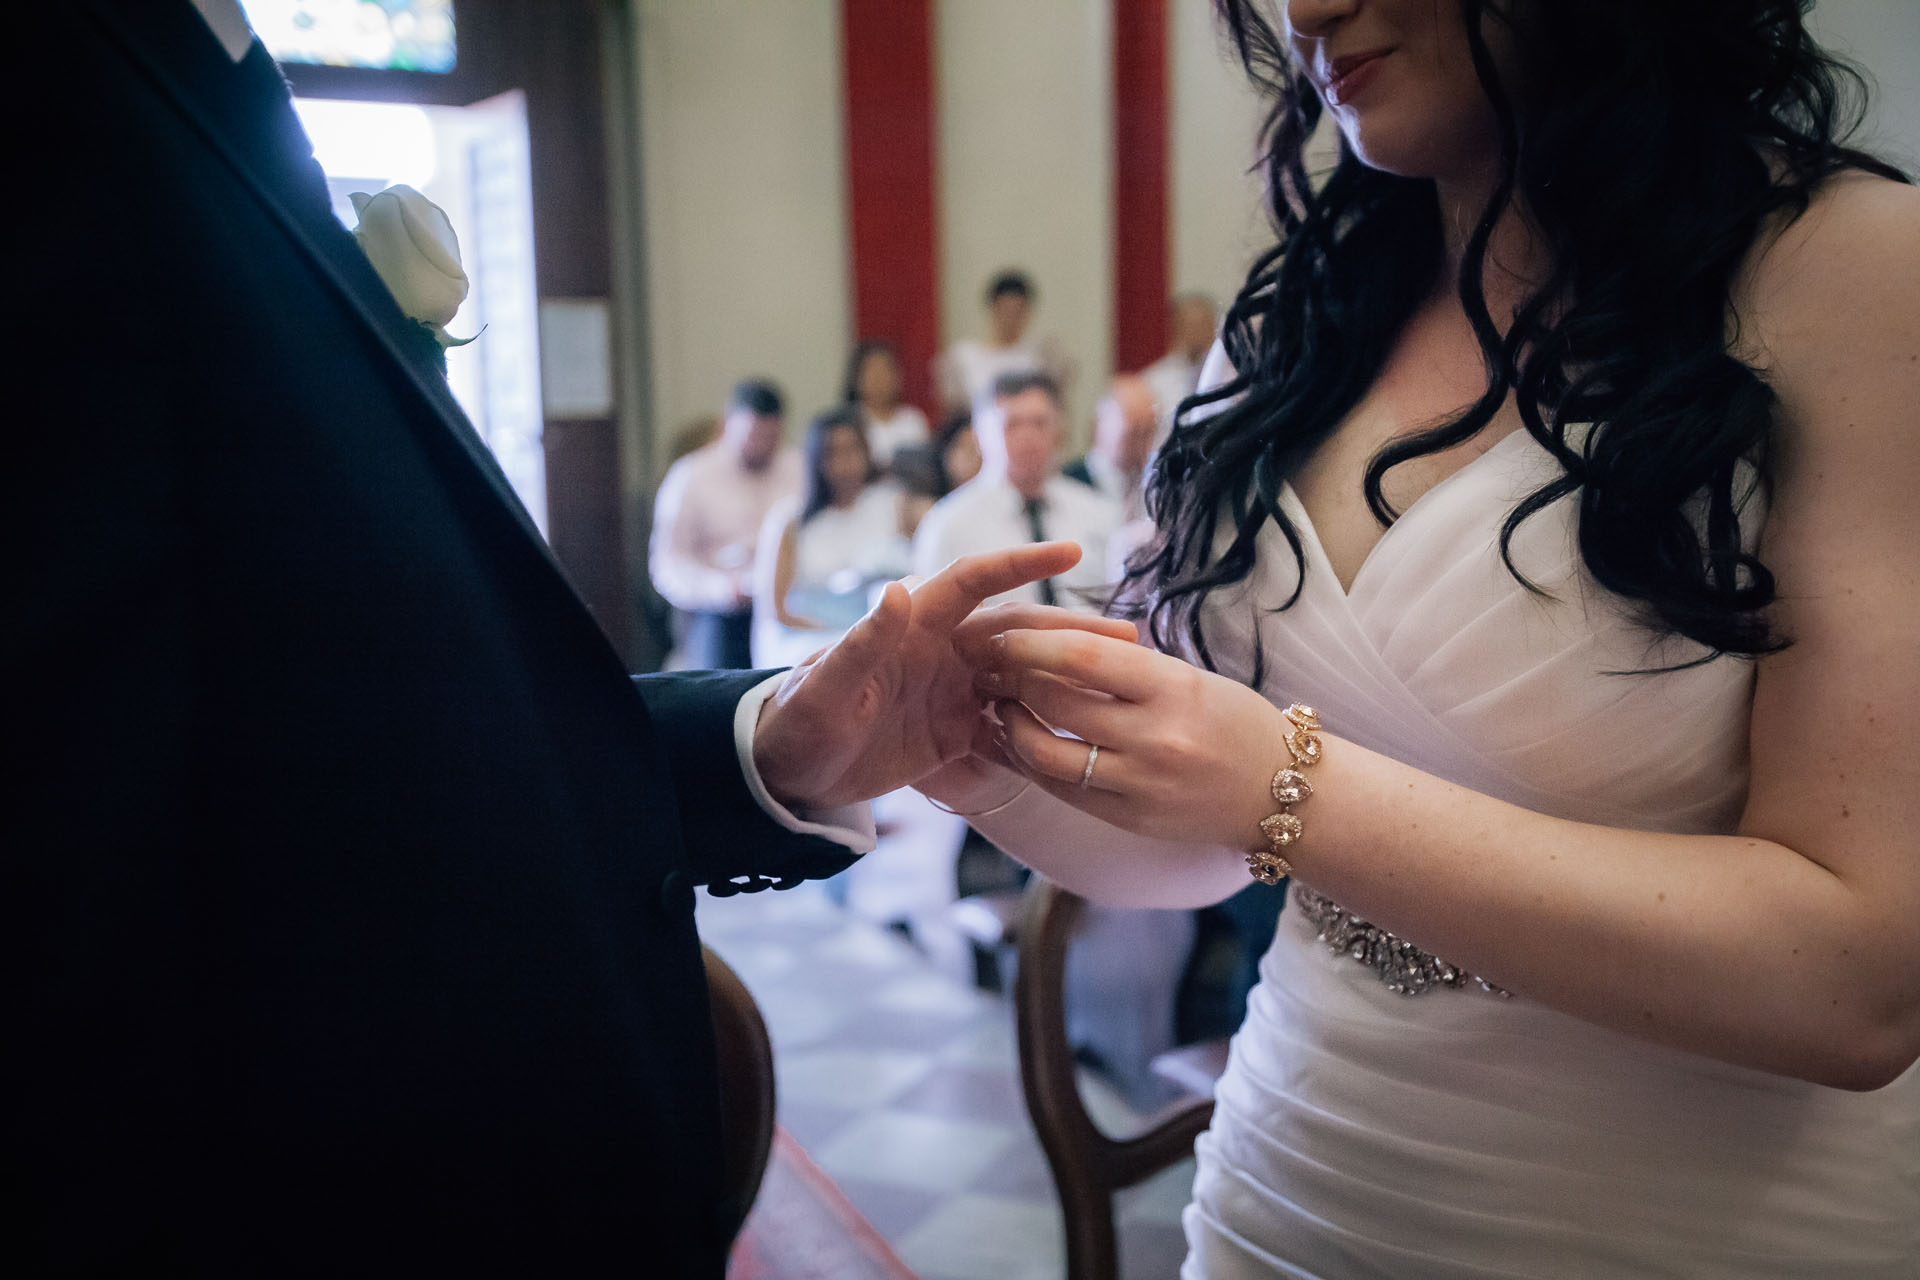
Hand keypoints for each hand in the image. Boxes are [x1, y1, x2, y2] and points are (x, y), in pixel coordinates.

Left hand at [752, 545, 1135, 809]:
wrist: (785, 772)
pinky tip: (1082, 741)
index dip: (1020, 562)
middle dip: (1072, 633)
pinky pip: (1009, 727)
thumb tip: (897, 590)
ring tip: (1123, 687)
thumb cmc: (796, 721)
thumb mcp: (825, 687)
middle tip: (1129, 639)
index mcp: (913, 625)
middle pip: (1017, 633)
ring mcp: (951, 691)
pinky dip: (1042, 732)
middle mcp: (941, 651)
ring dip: (1069, 681)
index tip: (1070, 551)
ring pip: (1022, 679)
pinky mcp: (953, 731)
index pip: (974, 581)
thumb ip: (861, 643)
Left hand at [973, 627, 1295, 851]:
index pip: (1082, 657)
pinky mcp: (1129, 818)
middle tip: (987, 664)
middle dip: (1010, 679)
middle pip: (1055, 703)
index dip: (1031, 643)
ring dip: (1012, 725)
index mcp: (1173, 689)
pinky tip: (1017, 743)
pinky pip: (1063, 790)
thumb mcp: (1188, 677)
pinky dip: (1031, 764)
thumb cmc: (1232, 720)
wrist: (1279, 792)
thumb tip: (1048, 643)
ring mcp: (1140, 785)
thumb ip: (1124, 665)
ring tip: (999, 704)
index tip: (1004, 632)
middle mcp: (1155, 739)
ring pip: (1047, 754)